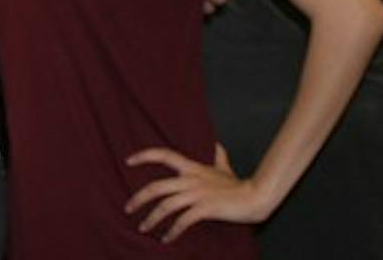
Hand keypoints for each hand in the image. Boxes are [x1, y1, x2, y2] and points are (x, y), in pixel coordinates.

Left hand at [124, 143, 270, 241]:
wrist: (255, 197)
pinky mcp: (205, 209)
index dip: (144, 156)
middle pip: (156, 187)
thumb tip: (216, 144)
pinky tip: (166, 239)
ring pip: (166, 206)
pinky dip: (172, 231)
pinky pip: (182, 221)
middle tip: (127, 208)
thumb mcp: (224, 167)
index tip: (128, 161)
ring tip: (143, 228)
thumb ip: (217, 156)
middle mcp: (190, 179)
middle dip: (139, 198)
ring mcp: (197, 194)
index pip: (163, 154)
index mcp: (192, 167)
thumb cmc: (238, 185)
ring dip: (152, 218)